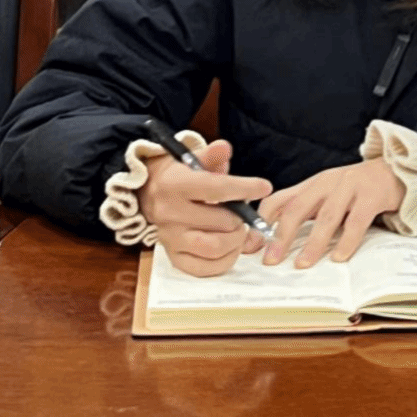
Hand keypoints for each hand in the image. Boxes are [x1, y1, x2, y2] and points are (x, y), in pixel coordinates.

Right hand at [137, 139, 272, 277]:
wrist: (151, 193)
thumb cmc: (181, 175)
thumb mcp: (193, 158)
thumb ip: (212, 155)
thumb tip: (225, 148)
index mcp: (175, 185)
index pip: (216, 189)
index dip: (244, 188)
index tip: (265, 187)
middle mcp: (170, 213)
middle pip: (220, 222)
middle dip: (242, 218)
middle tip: (246, 215)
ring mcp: (170, 238)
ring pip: (214, 248)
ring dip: (236, 241)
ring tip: (239, 231)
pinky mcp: (173, 257)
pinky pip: (204, 268)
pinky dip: (225, 261)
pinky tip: (230, 247)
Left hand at [258, 159, 404, 269]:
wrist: (394, 169)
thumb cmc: (355, 188)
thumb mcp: (325, 194)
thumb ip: (304, 210)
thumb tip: (274, 239)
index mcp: (311, 184)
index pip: (278, 200)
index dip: (262, 223)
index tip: (251, 247)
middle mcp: (326, 183)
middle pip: (297, 208)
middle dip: (281, 236)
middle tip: (270, 261)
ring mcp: (349, 187)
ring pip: (326, 216)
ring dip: (313, 242)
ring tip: (302, 263)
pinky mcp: (371, 196)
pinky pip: (357, 221)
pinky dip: (347, 240)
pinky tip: (339, 257)